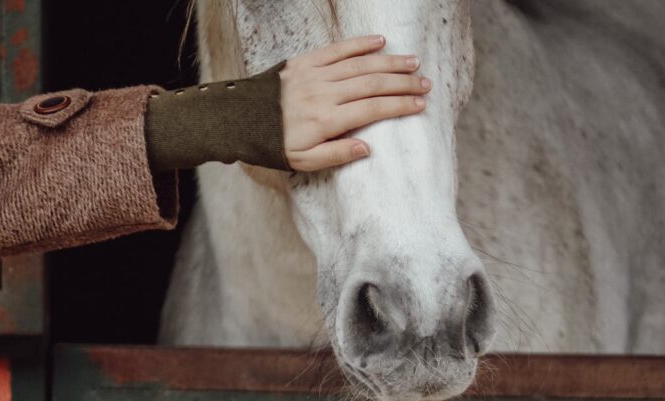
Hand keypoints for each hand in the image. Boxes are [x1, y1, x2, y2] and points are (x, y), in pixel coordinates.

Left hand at [280, 35, 430, 171]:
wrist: (239, 120)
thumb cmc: (274, 144)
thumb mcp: (303, 161)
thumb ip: (336, 155)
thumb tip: (367, 148)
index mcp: (326, 120)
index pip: (372, 109)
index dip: (399, 106)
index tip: (420, 105)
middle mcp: (324, 93)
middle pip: (372, 84)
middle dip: (402, 83)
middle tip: (425, 84)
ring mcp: (315, 74)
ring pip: (359, 64)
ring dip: (388, 62)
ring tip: (412, 63)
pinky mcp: (305, 61)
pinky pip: (337, 49)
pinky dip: (359, 44)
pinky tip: (380, 41)